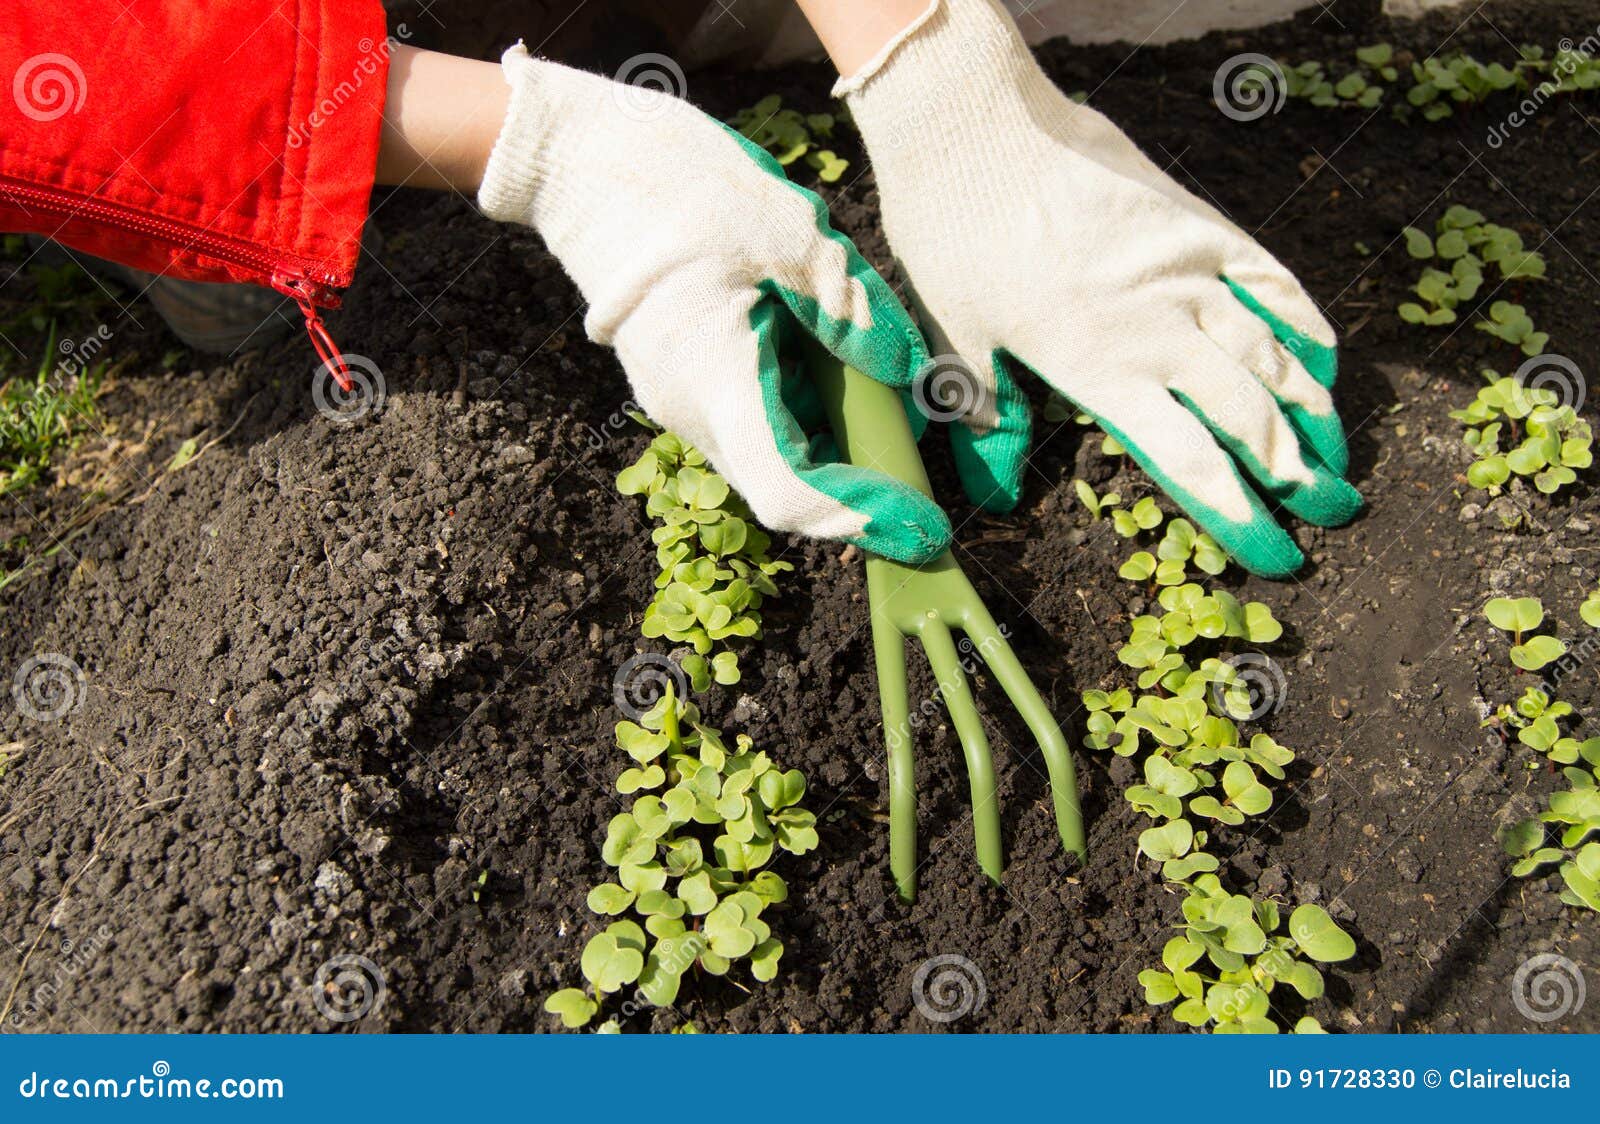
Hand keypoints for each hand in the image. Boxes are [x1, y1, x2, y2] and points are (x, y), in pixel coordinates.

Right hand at [477, 46, 949, 562]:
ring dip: (832, 448)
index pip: (788, 495)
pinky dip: (803, 414)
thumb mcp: (789, 235)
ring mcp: (680, 396)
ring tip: (887, 410)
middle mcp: (691, 409)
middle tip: (922, 476)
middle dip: (857, 489)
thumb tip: (908, 376)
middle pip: (785, 483)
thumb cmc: (681, 187)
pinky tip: (838, 372)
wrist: (580, 163)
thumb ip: (853, 311)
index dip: (859, 520)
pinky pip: (751, 417)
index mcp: (716, 381)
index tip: (921, 527)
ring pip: (770, 452)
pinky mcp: (682, 375)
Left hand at [836, 0, 1360, 576]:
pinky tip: (1327, 358)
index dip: (1236, 514)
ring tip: (1339, 454)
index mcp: (1098, 368)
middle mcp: (1158, 327)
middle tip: (1331, 511)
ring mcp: (1186, 271)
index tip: (1274, 554)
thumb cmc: (955, 238)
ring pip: (1271, 354)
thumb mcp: (958, 339)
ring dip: (1312, 410)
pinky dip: (1303, 322)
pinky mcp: (1197, 223)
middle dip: (1294, 473)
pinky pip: (1269, 279)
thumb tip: (996, 491)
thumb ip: (987, 418)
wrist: (974, 129)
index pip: (1188, 461)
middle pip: (1248, 417)